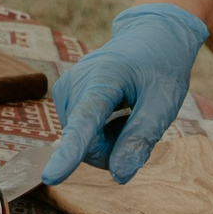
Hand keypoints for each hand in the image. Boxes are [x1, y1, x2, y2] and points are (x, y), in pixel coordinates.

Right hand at [42, 4, 208, 185]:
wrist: (150, 36)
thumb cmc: (160, 67)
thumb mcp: (163, 103)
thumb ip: (140, 139)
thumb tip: (119, 175)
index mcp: (102, 79)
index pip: (84, 123)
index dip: (69, 154)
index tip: (50, 177)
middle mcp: (74, 84)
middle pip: (87, 145)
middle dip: (115, 148)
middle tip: (139, 122)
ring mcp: (65, 91)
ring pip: (83, 145)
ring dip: (110, 140)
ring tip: (128, 111)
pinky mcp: (65, 98)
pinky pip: (81, 135)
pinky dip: (103, 133)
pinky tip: (116, 110)